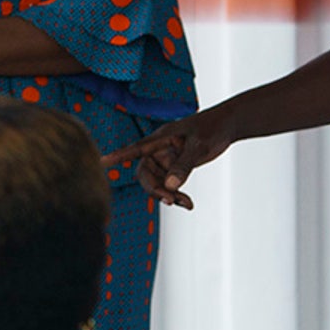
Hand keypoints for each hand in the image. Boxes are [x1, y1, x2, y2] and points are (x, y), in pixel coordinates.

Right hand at [101, 108, 235, 208]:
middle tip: (170, 200)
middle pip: (145, 173)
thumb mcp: (198, 147)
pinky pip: (169, 184)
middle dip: (155, 189)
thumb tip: (170, 185)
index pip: (135, 149)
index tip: (101, 162)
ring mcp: (166, 159)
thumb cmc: (212, 128)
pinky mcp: (175, 166)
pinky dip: (176, 194)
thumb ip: (183, 166)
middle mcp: (159, 149)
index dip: (119, 156)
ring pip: (157, 182)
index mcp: (160, 138)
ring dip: (168, 195)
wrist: (228, 125)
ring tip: (186, 204)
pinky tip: (187, 203)